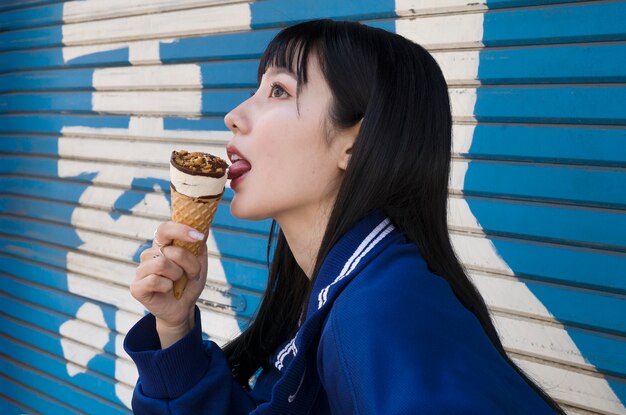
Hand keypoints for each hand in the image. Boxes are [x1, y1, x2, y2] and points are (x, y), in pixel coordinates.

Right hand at [131, 221, 207, 346]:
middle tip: (191, 274)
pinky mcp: (136, 286)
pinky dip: (167, 286)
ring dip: (177, 275)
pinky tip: (167, 290)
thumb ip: (198, 245)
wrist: (183, 307)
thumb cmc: (189, 282)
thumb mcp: (199, 262)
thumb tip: (199, 231)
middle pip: (170, 250)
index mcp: (163, 245)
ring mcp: (141, 270)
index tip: (199, 236)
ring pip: (162, 263)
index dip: (181, 230)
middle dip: (188, 264)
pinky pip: (154, 280)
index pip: (165, 229)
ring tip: (177, 282)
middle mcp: (149, 254)